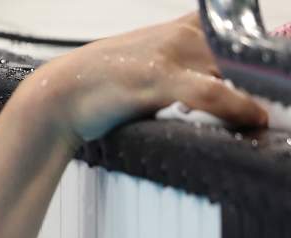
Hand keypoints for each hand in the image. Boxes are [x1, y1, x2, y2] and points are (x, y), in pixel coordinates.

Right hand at [32, 13, 267, 144]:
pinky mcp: (159, 80)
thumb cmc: (102, 87)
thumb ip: (187, 73)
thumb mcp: (151, 67)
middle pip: (245, 51)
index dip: (266, 50)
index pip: (237, 28)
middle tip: (284, 96)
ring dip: (261, 92)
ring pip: (234, 70)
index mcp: (181, 28)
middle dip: (268, 76)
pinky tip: (254, 119)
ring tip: (276, 114)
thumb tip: (221, 94)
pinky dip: (237, 106)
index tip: (280, 72)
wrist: (60, 95)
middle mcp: (182, 35)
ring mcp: (172, 56)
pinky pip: (210, 92)